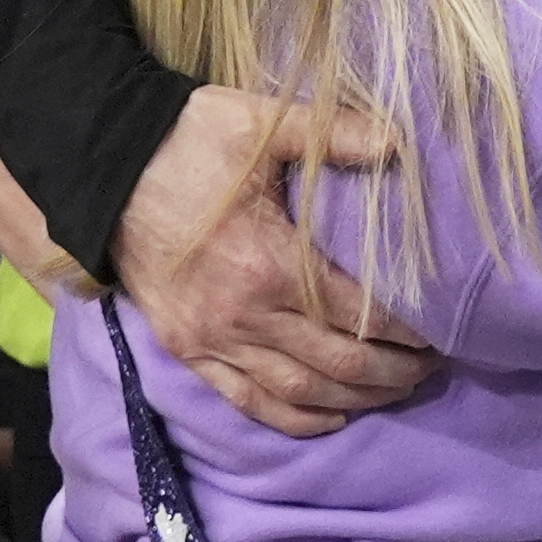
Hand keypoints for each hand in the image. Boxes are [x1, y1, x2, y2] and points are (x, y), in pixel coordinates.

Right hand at [109, 86, 435, 436]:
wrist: (100, 166)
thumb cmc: (186, 141)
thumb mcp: (262, 123)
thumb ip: (334, 134)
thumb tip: (399, 143)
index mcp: (269, 261)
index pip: (358, 312)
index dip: (406, 330)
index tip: (440, 331)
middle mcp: (242, 313)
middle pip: (336, 364)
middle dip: (392, 373)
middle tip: (432, 368)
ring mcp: (209, 338)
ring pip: (297, 392)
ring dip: (354, 400)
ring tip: (396, 392)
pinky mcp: (186, 348)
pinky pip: (245, 400)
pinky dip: (292, 418)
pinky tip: (330, 417)